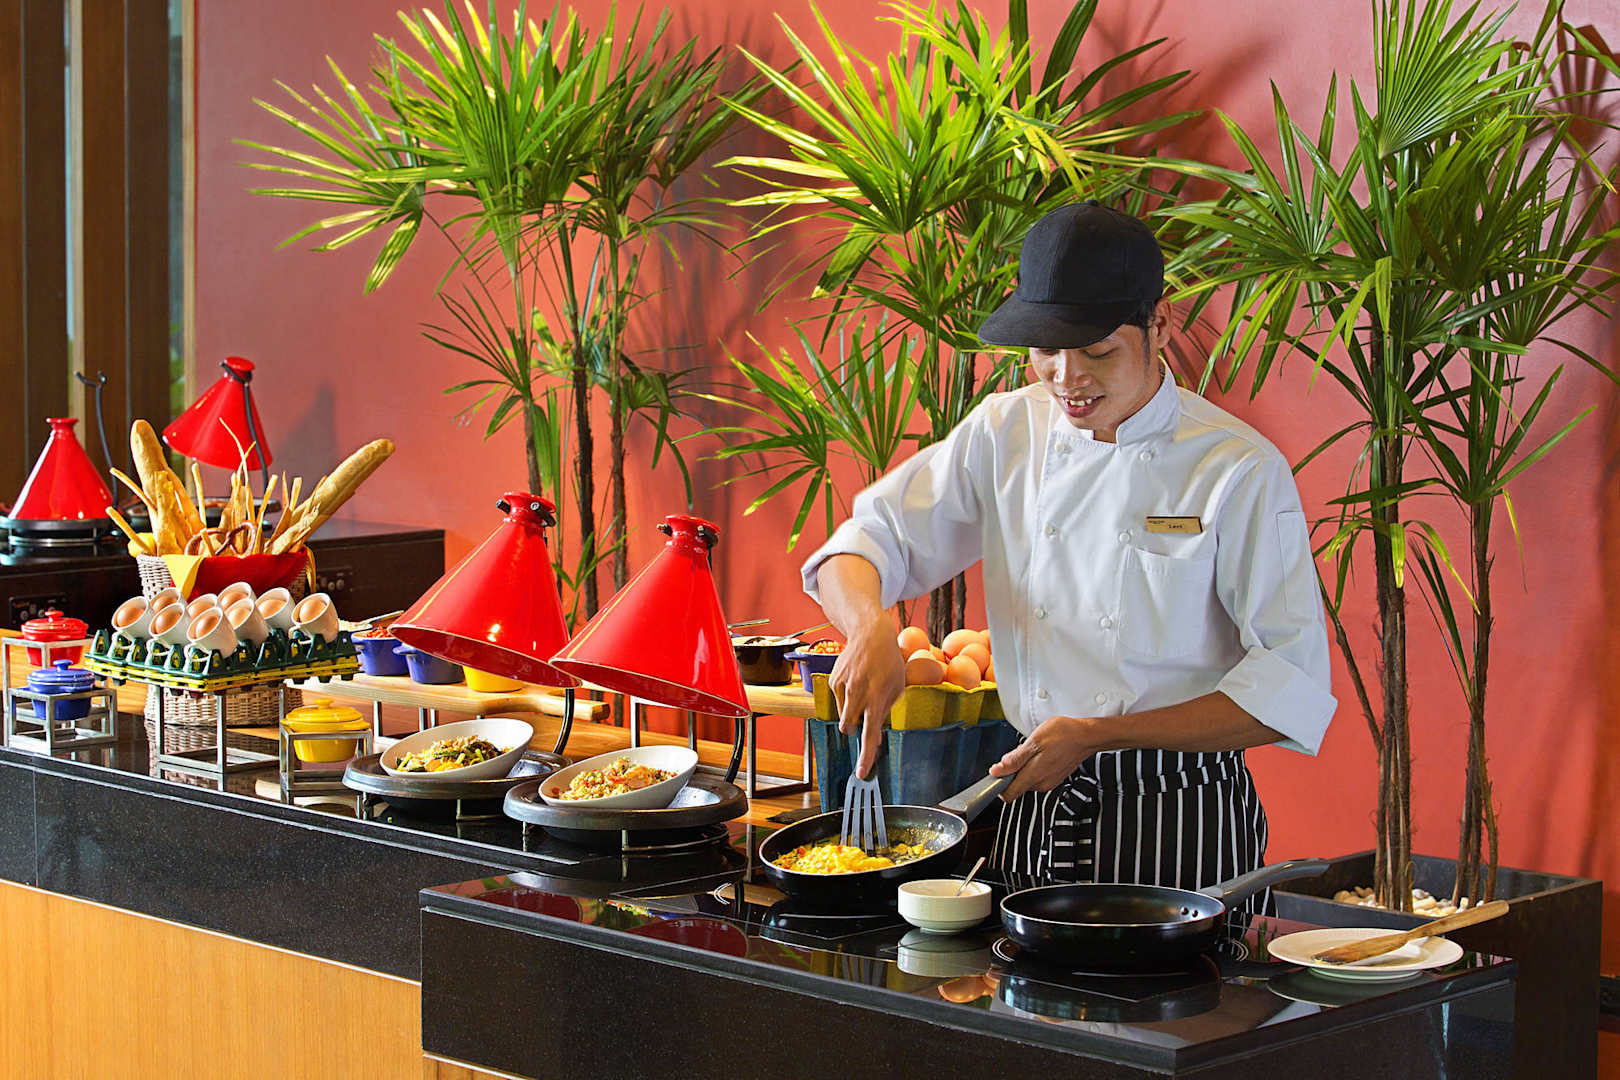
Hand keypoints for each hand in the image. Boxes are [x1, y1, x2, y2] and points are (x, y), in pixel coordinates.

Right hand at [827, 619, 904, 778]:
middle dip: (856, 728)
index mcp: (878, 696)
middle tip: (865, 714)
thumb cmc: (889, 661)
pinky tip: (855, 680)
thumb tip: (877, 731)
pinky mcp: (833, 681)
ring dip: (852, 711)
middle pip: (850, 727)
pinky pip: (838, 701)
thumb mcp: (898, 686)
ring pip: (843, 715)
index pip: (871, 733)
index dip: (866, 755)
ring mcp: (843, 686)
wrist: (870, 634)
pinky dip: (846, 697)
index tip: (861, 772)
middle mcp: (858, 693)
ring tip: (863, 688)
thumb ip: (886, 709)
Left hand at [990, 716, 1102, 799]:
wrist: (1086, 736)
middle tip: (1020, 753)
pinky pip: (1037, 776)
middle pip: (1016, 785)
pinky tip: (1042, 753)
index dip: (998, 785)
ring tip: (1034, 750)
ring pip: (1027, 779)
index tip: (997, 772)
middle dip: (1013, 771)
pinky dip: (1034, 766)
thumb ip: (1014, 760)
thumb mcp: (1034, 742)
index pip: (1008, 795)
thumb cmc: (1063, 735)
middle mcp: (1041, 784)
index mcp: (1033, 776)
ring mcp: (1049, 782)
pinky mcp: (1054, 778)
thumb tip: (997, 770)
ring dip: (1024, 767)